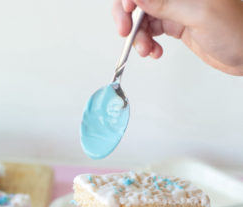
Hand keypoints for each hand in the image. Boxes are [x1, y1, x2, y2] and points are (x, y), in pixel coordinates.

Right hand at [113, 0, 242, 74]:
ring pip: (144, 17)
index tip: (126, 9)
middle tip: (125, 31)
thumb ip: (165, 3)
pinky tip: (154, 51)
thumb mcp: (198, 14)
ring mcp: (176, 8)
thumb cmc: (236, 30)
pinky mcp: (176, 24)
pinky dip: (148, 43)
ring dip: (139, 35)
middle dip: (128, 15)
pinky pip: (153, 31)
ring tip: (146, 49)